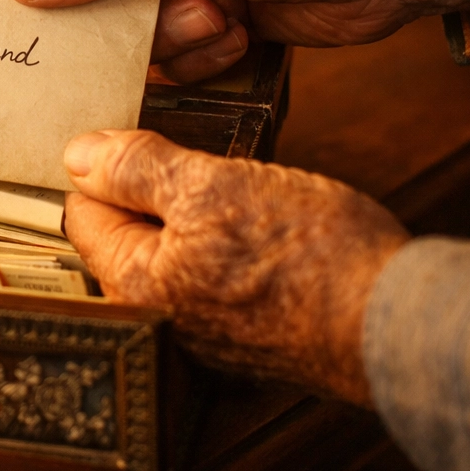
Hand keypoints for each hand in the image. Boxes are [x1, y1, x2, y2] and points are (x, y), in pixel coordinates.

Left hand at [62, 129, 408, 402]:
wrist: (391, 322)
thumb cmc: (306, 255)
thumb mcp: (212, 187)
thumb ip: (137, 170)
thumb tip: (78, 154)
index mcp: (130, 281)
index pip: (81, 211)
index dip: (104, 168)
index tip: (134, 141)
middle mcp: (152, 314)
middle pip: (123, 229)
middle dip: (149, 190)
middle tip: (194, 162)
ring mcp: (193, 327)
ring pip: (168, 246)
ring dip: (189, 213)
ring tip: (233, 190)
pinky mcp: (232, 329)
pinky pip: (204, 270)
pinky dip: (219, 242)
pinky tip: (253, 226)